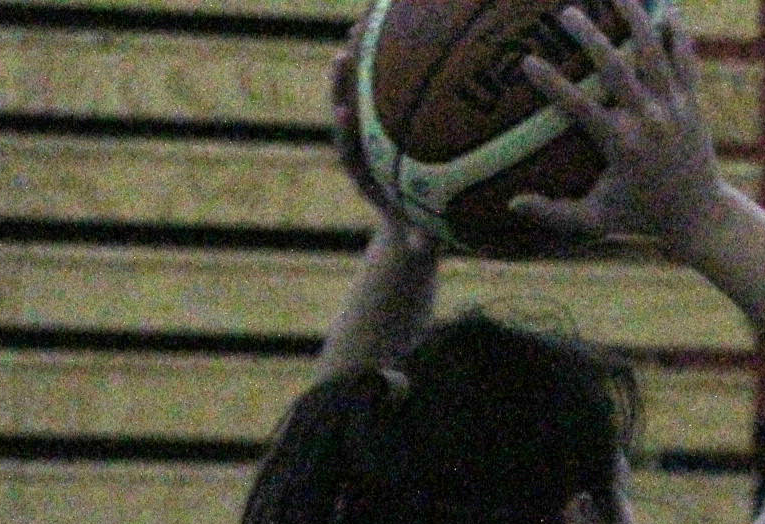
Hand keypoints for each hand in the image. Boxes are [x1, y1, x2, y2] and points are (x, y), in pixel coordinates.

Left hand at [329, 34, 428, 245]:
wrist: (412, 226)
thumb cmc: (421, 233)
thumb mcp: (423, 239)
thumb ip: (420, 242)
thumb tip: (420, 250)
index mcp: (364, 173)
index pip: (348, 148)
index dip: (345, 129)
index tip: (344, 110)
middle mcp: (363, 149)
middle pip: (346, 112)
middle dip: (341, 85)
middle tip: (341, 58)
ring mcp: (374, 135)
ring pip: (362, 96)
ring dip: (361, 66)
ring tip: (361, 31)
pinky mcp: (389, 126)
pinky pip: (387, 94)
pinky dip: (389, 70)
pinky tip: (402, 41)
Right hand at [512, 0, 725, 252]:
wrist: (702, 218)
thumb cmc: (642, 218)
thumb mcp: (596, 221)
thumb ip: (554, 214)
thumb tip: (511, 204)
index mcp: (622, 144)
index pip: (579, 106)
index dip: (551, 83)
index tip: (526, 61)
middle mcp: (649, 121)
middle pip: (615, 67)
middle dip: (589, 36)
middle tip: (565, 13)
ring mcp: (674, 108)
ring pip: (654, 53)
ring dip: (636, 19)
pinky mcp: (693, 104)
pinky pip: (686, 61)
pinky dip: (678, 35)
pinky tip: (669, 10)